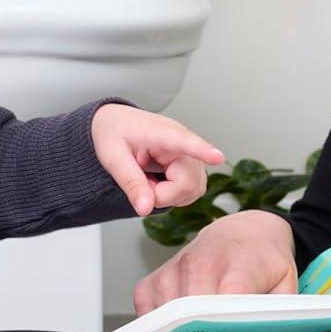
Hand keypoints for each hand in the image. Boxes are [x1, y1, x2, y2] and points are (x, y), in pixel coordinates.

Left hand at [91, 104, 223, 216]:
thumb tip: (145, 208)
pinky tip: (159, 182)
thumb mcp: (113, 158)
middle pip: (187, 183)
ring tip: (149, 179)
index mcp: (162, 132)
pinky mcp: (192, 167)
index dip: (202, 151)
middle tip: (141, 183)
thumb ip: (131, 183)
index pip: (185, 141)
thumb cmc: (114, 133)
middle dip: (162, 194)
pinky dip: (173, 194)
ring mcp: (190, 155)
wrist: (115, 123)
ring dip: (168, 195)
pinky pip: (191, 191)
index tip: (217, 157)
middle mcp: (183, 142)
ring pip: (192, 190)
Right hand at [134, 209, 297, 314]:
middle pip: (189, 317)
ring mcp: (172, 270)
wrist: (244, 231)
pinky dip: (156, 327)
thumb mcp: (286, 286)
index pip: (222, 304)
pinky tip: (176, 331)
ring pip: (165, 319)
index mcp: (238, 265)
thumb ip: (278, 317)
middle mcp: (199, 264)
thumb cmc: (264, 260)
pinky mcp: (154, 278)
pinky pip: (146, 312)